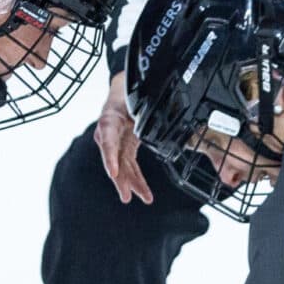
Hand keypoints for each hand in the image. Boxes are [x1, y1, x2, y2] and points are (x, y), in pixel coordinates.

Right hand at [94, 72, 154, 204]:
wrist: (126, 85)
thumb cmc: (132, 88)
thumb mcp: (141, 93)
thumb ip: (153, 103)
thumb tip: (176, 109)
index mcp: (111, 115)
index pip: (107, 136)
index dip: (110, 155)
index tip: (113, 171)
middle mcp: (109, 130)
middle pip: (113, 157)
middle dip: (121, 178)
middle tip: (127, 195)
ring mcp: (116, 139)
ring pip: (122, 165)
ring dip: (132, 182)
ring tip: (145, 198)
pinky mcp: (124, 144)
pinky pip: (128, 163)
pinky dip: (135, 177)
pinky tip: (142, 190)